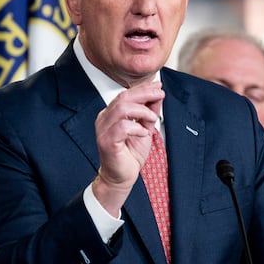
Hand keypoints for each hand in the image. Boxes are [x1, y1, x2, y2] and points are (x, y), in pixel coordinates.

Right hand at [92, 81, 163, 215]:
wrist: (121, 177)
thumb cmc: (130, 154)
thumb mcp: (145, 128)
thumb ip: (149, 112)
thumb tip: (158, 95)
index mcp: (110, 114)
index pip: (125, 94)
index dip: (143, 88)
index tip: (158, 86)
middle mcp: (103, 119)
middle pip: (123, 97)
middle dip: (145, 93)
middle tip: (160, 94)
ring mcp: (103, 130)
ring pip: (122, 109)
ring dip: (142, 111)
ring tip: (152, 119)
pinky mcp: (107, 142)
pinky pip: (123, 127)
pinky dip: (137, 128)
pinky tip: (144, 134)